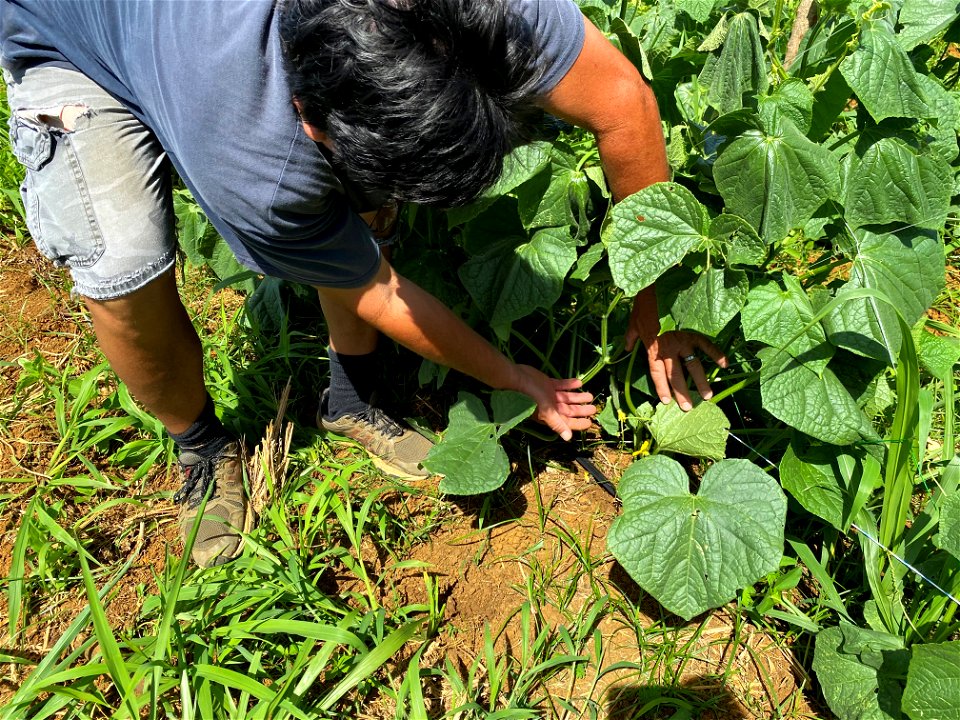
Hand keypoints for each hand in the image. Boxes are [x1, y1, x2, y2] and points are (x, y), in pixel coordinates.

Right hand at [512, 365, 595, 440]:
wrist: (517, 379)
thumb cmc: (531, 396)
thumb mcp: (546, 411)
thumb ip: (557, 423)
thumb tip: (568, 438)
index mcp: (549, 415)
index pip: (567, 422)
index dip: (578, 423)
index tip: (589, 423)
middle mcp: (550, 407)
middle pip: (569, 410)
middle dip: (581, 410)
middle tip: (594, 408)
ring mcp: (549, 395)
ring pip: (566, 398)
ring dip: (578, 397)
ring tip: (590, 395)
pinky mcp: (547, 384)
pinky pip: (561, 385)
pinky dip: (569, 385)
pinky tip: (579, 383)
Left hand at [625, 291, 727, 410]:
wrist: (657, 285)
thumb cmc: (644, 302)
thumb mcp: (633, 321)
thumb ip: (631, 337)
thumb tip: (625, 348)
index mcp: (653, 348)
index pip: (657, 374)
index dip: (662, 388)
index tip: (666, 401)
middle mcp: (668, 348)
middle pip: (676, 375)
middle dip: (682, 393)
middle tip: (689, 408)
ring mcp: (683, 339)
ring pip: (693, 365)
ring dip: (701, 382)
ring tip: (707, 396)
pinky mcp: (694, 329)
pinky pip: (707, 344)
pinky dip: (716, 354)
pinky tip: (724, 365)